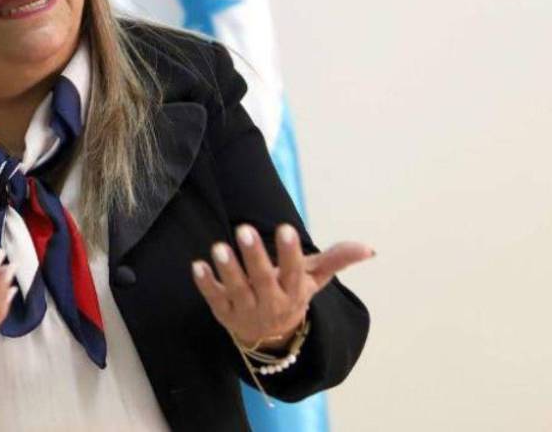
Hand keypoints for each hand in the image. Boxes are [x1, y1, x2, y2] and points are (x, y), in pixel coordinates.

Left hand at [191, 223, 373, 347]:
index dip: (290, 253)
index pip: (294, 272)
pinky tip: (197, 264)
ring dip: (228, 269)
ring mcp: (245, 309)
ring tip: (218, 247)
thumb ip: (336, 260)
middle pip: (263, 279)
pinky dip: (206, 283)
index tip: (286, 228)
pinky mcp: (224, 312)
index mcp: (294, 292)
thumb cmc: (291, 295)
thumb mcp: (313, 280)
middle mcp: (271, 303)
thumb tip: (369, 248)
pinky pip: (214, 298)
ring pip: (237, 290)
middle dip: (254, 256)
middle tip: (245, 229)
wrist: (269, 337)